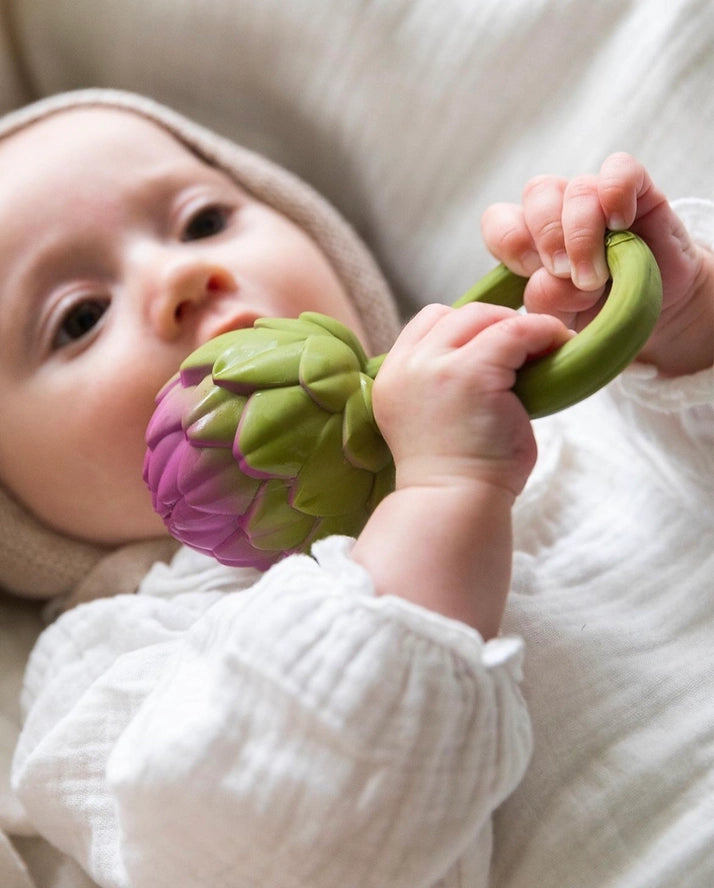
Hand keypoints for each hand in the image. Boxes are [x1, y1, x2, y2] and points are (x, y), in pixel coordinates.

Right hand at [372, 301, 571, 498]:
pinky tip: (558, 345)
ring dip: (516, 326)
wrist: (454, 507)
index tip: (493, 346)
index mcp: (392, 378)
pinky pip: (515, 332)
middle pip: (453, 315)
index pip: (426, 325)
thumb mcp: (435, 418)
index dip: (463, 328)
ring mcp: (436, 368)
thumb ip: (446, 383)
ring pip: (481, 316)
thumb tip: (494, 355)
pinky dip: (542, 332)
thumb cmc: (456, 475)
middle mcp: (407, 367)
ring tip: (544, 346)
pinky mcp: (472, 373)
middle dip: (493, 323)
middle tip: (526, 345)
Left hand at [481, 153, 713, 374]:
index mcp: (529, 238)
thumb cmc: (599, 314)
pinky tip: (620, 224)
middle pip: (537, 195)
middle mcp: (558, 210)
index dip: (509, 241)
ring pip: (575, 188)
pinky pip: (620, 169)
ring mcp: (595, 197)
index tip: (529, 271)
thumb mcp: (564, 318)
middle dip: (548, 238)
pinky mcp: (637, 189)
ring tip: (597, 275)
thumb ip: (548, 299)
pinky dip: (616, 193)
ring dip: (582, 232)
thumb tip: (552, 278)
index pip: (499, 220)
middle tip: (566, 276)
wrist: (656, 313)